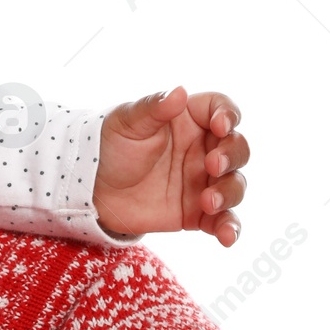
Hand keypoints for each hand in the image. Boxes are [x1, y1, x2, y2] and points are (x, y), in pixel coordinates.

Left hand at [93, 86, 248, 244]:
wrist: (92, 188)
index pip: (221, 109)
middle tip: (212, 165)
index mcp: (188, 119)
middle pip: (237, 147)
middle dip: (232, 156)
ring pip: (234, 184)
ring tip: (207, 202)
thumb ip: (154, 108)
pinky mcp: (197, 212)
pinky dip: (229, 229)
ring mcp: (202, 181)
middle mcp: (202, 148)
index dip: (228, 115)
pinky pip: (222, 220)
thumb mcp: (127, 122)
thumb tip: (179, 92)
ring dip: (229, 193)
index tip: (221, 126)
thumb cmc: (109, 145)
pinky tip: (226, 237)